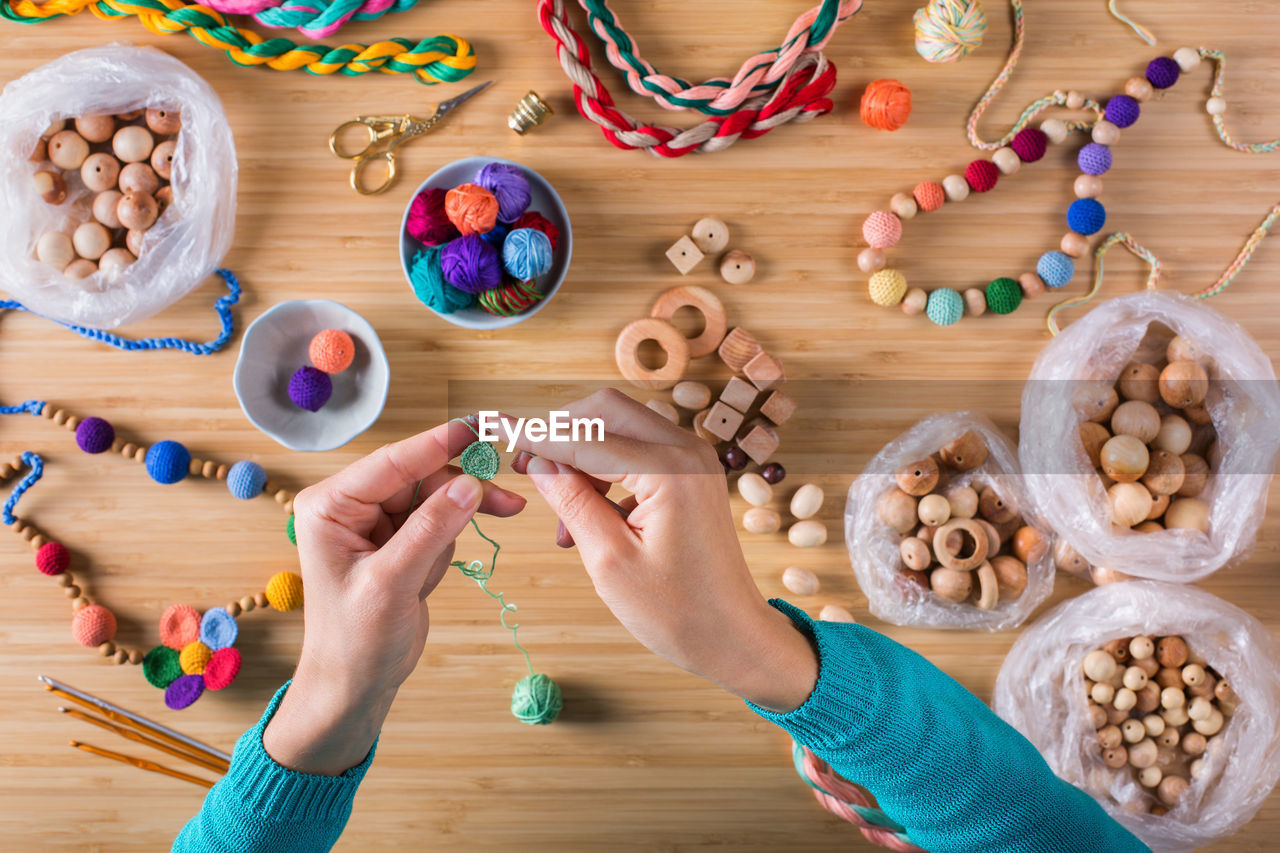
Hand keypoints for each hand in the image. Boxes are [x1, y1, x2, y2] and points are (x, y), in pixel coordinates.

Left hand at [263, 422, 525, 774]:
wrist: (354, 687)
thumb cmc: (355, 641)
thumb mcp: (392, 583)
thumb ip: (431, 530)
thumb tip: (469, 484)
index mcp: (331, 506)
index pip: (392, 462)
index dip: (437, 444)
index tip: (478, 427)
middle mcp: (351, 507)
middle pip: (421, 477)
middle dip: (458, 494)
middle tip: (507, 501)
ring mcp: (377, 524)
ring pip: (436, 499)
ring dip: (452, 530)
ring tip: (431, 576)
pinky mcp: (400, 543)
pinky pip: (439, 524)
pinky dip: (446, 547)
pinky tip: (427, 581)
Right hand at [510, 390, 816, 712]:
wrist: (735, 636)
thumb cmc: (678, 612)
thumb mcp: (609, 561)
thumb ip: (572, 502)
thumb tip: (540, 462)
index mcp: (669, 471)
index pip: (586, 437)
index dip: (535, 435)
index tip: (495, 426)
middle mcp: (687, 451)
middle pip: (606, 411)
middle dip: (561, 432)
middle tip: (526, 466)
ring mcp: (694, 460)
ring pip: (621, 428)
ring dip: (583, 456)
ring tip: (561, 516)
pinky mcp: (692, 475)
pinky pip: (639, 451)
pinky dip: (606, 471)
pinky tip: (588, 518)